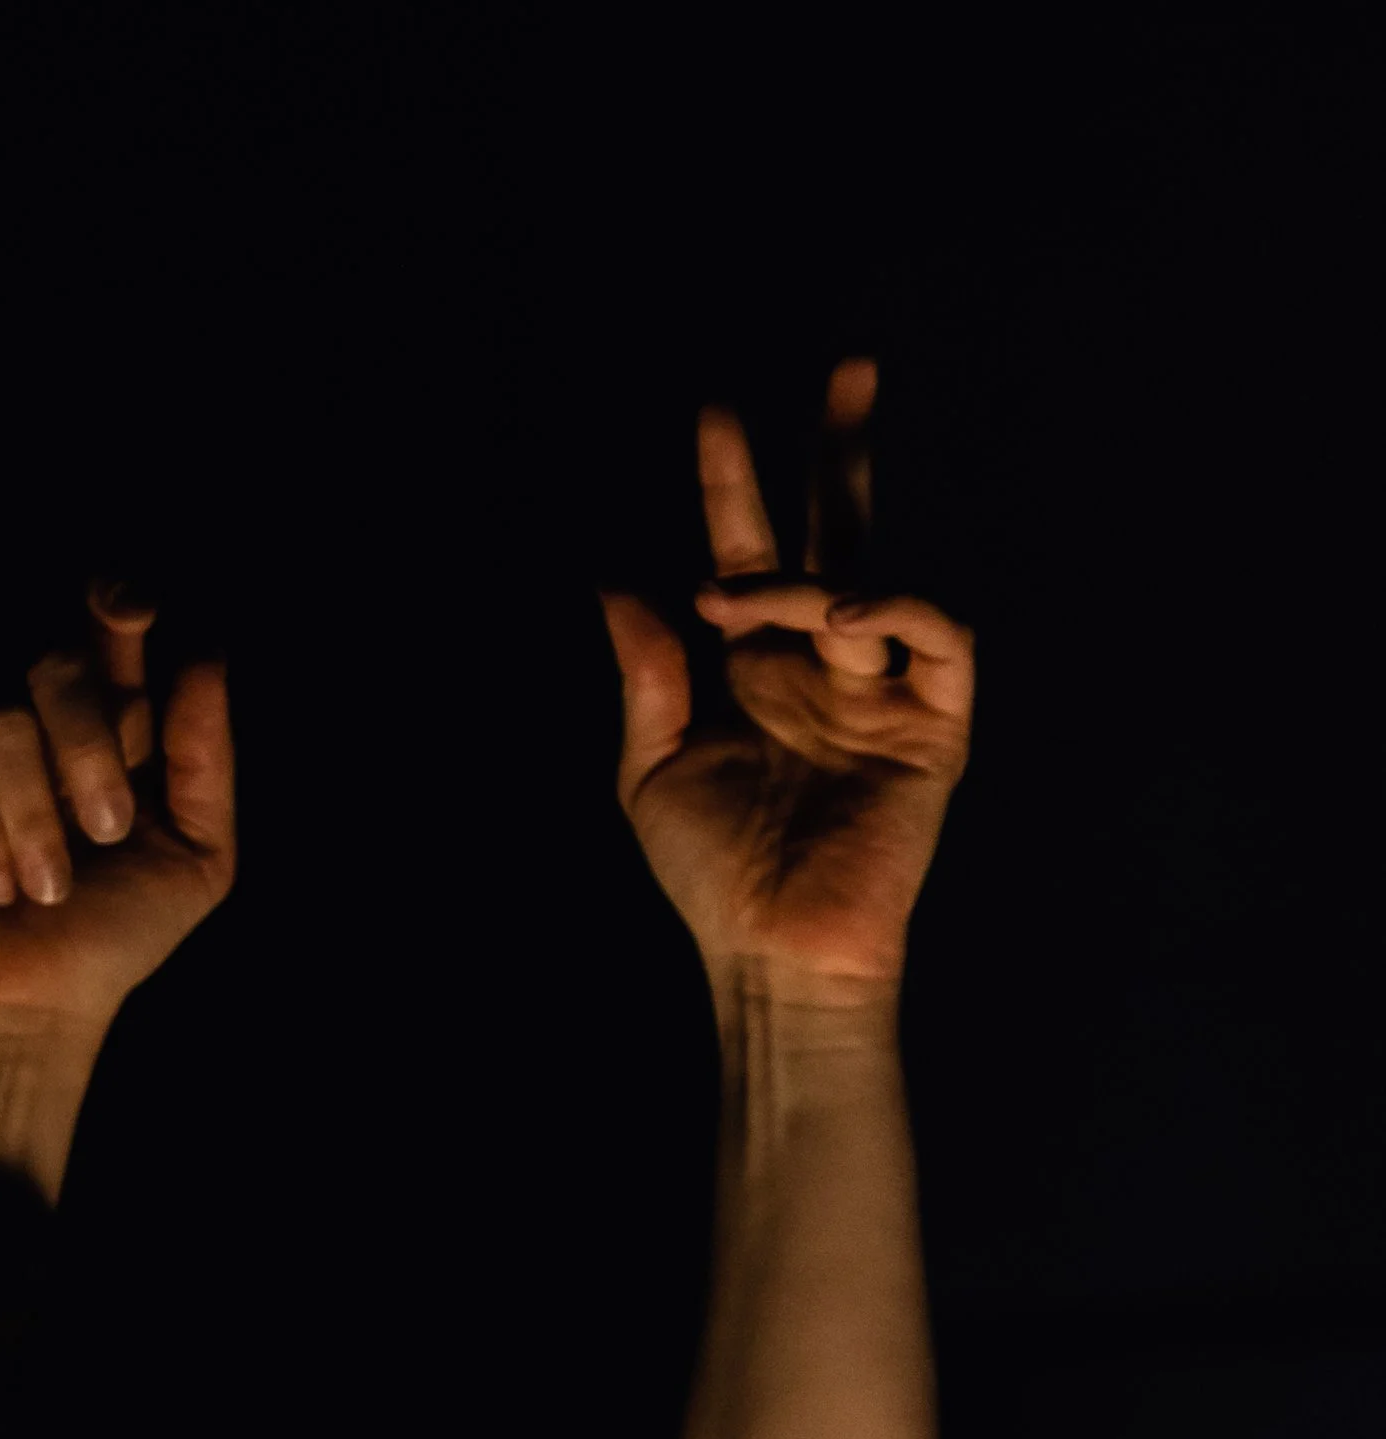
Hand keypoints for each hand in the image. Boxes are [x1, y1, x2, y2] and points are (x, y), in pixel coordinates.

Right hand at [0, 584, 235, 1042]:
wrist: (32, 1009)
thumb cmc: (112, 939)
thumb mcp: (194, 859)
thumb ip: (207, 761)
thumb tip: (205, 656)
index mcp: (110, 722)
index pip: (111, 627)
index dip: (119, 601)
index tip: (132, 611)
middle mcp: (36, 719)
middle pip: (55, 658)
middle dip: (88, 741)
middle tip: (108, 829)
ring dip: (35, 813)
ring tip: (48, 890)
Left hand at [601, 361, 972, 998]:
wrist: (771, 951)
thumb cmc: (710, 877)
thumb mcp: (649, 768)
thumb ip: (646, 674)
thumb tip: (617, 581)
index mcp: (752, 670)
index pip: (748, 553)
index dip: (734, 485)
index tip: (716, 413)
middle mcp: (819, 667)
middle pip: (838, 534)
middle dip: (841, 452)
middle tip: (849, 367)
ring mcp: (880, 692)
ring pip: (869, 583)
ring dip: (811, 575)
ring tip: (748, 601)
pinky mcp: (933, 727)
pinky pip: (941, 638)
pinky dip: (903, 609)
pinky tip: (850, 619)